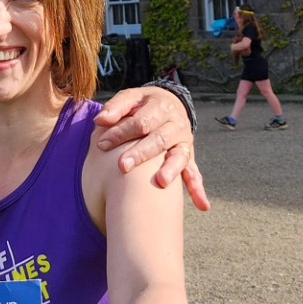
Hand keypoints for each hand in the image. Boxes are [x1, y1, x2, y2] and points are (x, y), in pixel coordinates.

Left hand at [93, 86, 208, 211]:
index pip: (141, 122)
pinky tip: (201, 205)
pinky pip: (194, 173)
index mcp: (162, 107)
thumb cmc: (142, 104)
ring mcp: (184, 142)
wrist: (170, 103)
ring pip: (179, 156)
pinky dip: (198, 189)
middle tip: (122, 166)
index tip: (101, 144)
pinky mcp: (188, 156)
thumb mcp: (130, 98)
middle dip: (141, 154)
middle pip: (159, 140)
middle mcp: (177, 124)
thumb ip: (116, 107)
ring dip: (171, 170)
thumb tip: (101, 120)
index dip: (121, 132)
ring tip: (161, 182)